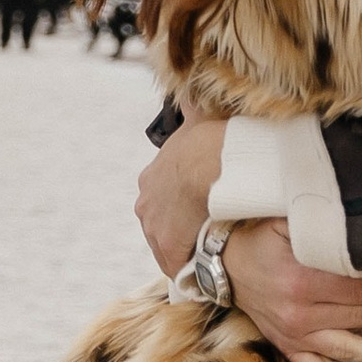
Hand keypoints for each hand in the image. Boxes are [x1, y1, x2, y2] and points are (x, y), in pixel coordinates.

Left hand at [136, 112, 226, 275]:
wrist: (209, 164)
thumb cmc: (206, 141)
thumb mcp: (195, 121)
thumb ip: (191, 110)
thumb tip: (189, 93)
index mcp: (151, 178)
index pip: (163, 198)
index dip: (180, 205)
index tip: (198, 208)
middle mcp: (146, 205)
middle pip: (163, 224)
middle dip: (183, 228)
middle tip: (209, 231)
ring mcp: (155, 229)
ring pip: (172, 245)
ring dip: (190, 249)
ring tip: (216, 251)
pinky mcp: (170, 250)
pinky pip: (183, 267)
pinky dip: (196, 269)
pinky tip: (214, 268)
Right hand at [222, 219, 361, 361]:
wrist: (224, 264)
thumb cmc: (260, 238)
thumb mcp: (286, 221)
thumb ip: (320, 226)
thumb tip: (358, 225)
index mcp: (303, 280)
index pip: (360, 289)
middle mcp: (300, 313)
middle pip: (359, 316)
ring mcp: (293, 334)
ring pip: (344, 348)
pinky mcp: (285, 346)